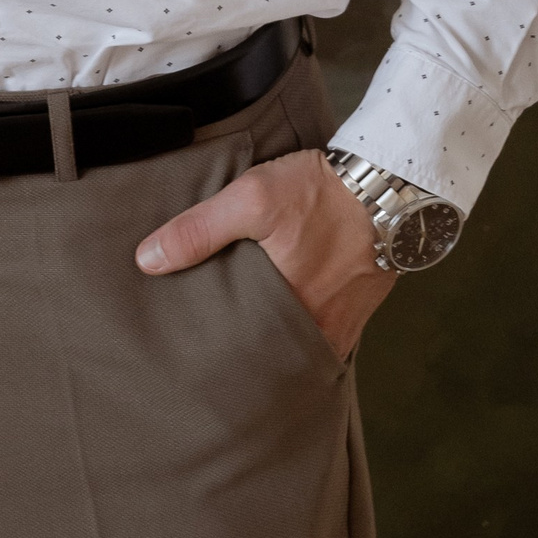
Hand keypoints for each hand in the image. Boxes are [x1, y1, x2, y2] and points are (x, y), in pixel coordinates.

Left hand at [135, 148, 394, 358]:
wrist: (390, 184)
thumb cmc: (321, 191)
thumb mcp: (252, 198)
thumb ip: (198, 230)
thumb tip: (147, 261)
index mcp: (290, 308)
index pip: (242, 350)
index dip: (215, 353)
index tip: (188, 352)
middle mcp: (319, 328)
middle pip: (269, 352)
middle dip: (241, 351)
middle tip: (206, 349)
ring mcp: (343, 324)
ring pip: (296, 345)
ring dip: (271, 340)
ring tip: (239, 333)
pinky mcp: (358, 312)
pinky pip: (323, 334)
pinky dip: (301, 329)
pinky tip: (280, 316)